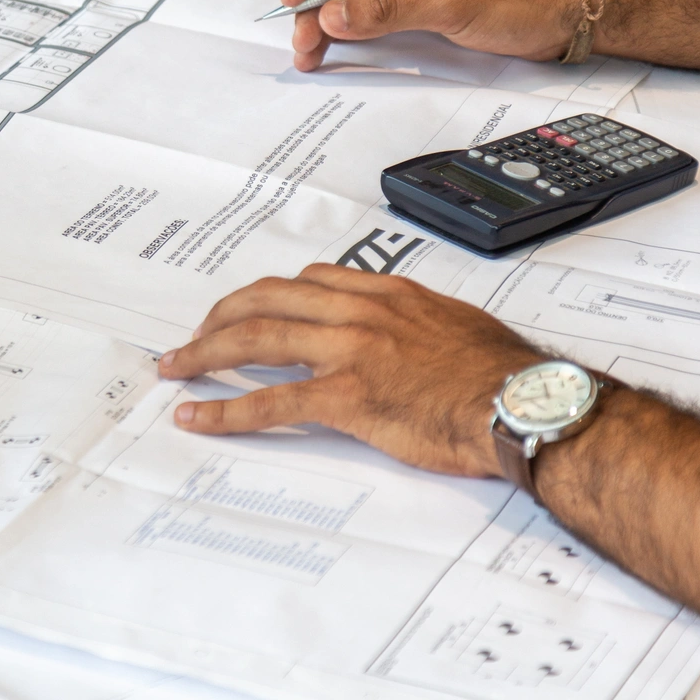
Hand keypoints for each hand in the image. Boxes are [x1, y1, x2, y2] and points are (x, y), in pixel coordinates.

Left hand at [157, 265, 538, 477]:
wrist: (523, 403)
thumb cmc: (503, 376)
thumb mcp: (458, 329)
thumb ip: (419, 326)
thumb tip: (407, 339)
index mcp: (389, 295)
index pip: (310, 281)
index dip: (268, 295)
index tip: (248, 310)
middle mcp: (362, 312)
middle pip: (269, 299)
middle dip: (221, 316)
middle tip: (195, 337)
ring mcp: (350, 351)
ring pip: (257, 338)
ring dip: (206, 352)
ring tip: (176, 367)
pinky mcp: (346, 396)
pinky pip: (270, 400)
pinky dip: (225, 410)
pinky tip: (198, 417)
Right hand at [281, 0, 583, 70]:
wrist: (573, 14)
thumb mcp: (454, 4)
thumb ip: (389, 10)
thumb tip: (334, 15)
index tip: (294, 1)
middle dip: (317, 5)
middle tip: (302, 42)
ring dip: (330, 21)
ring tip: (311, 54)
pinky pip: (374, 9)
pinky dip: (353, 29)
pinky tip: (336, 47)